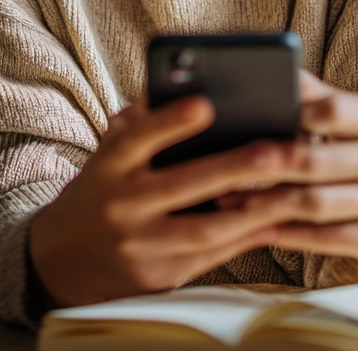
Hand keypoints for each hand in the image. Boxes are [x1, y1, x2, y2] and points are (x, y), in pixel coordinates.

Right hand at [28, 93, 293, 306]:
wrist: (67, 255)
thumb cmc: (106, 183)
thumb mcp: (113, 149)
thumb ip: (145, 120)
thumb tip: (192, 82)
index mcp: (110, 165)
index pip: (138, 138)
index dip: (170, 121)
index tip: (205, 103)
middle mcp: (121, 206)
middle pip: (181, 187)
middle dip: (231, 169)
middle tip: (274, 151)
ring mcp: (140, 246)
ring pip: (203, 230)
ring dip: (251, 211)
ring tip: (289, 189)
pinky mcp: (161, 276)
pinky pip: (211, 256)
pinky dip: (245, 237)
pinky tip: (277, 220)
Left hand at [217, 71, 357, 272]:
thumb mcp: (350, 120)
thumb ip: (315, 96)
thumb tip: (278, 68)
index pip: (332, 111)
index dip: (292, 115)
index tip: (252, 118)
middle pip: (315, 162)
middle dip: (267, 166)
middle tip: (227, 165)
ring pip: (316, 204)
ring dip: (266, 203)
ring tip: (229, 199)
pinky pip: (327, 239)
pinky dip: (288, 234)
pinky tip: (258, 228)